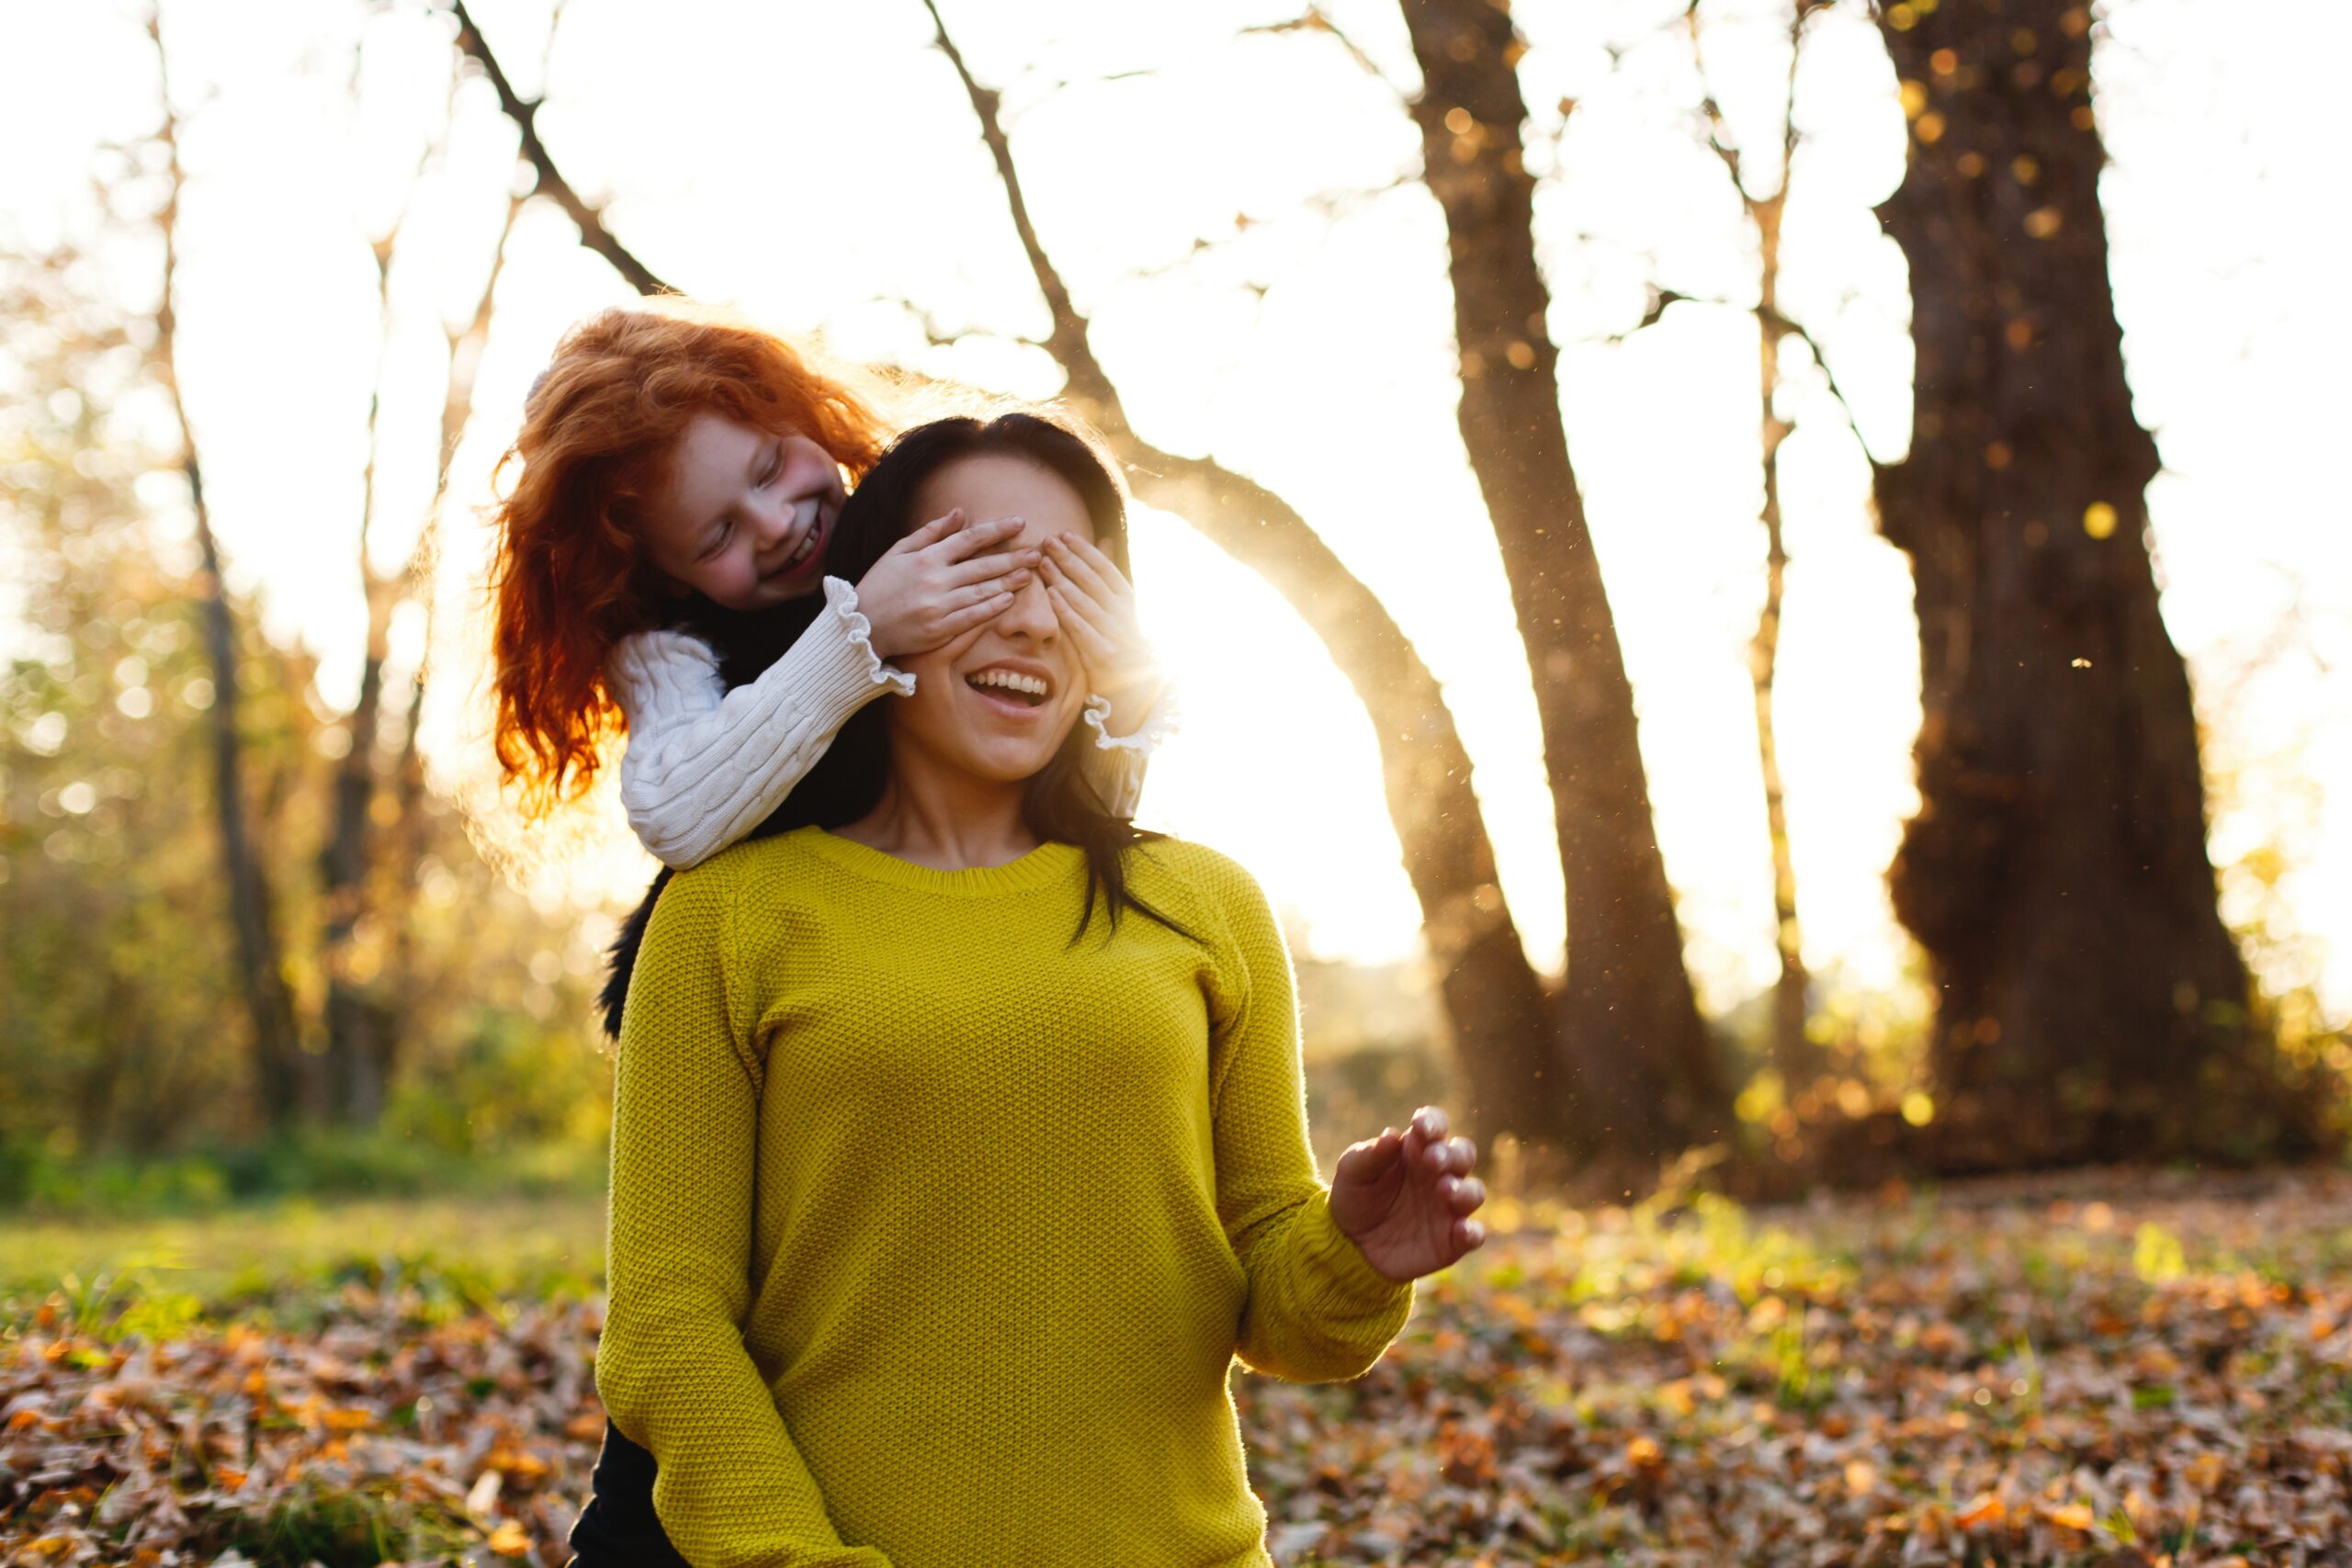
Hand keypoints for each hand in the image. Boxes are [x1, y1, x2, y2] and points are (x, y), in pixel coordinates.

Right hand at [855, 509, 1039, 659]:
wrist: (860, 625)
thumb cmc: (879, 585)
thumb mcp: (898, 551)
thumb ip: (931, 532)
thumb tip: (960, 513)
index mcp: (925, 557)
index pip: (969, 539)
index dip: (997, 530)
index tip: (1020, 524)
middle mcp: (934, 580)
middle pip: (982, 565)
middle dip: (1013, 557)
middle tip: (1037, 552)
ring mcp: (937, 606)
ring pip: (981, 591)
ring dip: (1008, 582)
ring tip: (1030, 574)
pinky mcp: (938, 629)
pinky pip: (971, 617)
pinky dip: (991, 608)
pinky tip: (1009, 600)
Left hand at [1040, 533, 1164, 734]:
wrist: (1133, 686)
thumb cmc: (1118, 638)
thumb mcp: (1119, 605)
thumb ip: (1108, 575)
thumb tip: (1106, 537)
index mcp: (1127, 598)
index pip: (1105, 567)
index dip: (1084, 549)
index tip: (1065, 533)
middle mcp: (1123, 613)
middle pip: (1092, 580)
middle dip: (1069, 559)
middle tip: (1047, 542)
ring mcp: (1114, 634)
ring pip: (1086, 601)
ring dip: (1063, 580)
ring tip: (1044, 563)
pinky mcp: (1103, 654)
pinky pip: (1082, 628)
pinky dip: (1067, 611)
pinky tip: (1051, 596)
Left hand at [1329, 1105, 1485, 1282]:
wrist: (1351, 1247)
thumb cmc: (1355, 1199)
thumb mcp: (1352, 1174)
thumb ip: (1370, 1154)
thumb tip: (1392, 1135)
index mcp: (1416, 1150)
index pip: (1436, 1125)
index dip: (1433, 1122)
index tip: (1421, 1126)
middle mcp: (1439, 1175)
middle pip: (1463, 1154)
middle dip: (1452, 1154)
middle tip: (1432, 1160)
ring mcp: (1449, 1207)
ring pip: (1474, 1191)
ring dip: (1464, 1189)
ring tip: (1444, 1190)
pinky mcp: (1452, 1240)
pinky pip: (1474, 1234)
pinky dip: (1473, 1231)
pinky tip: (1462, 1231)